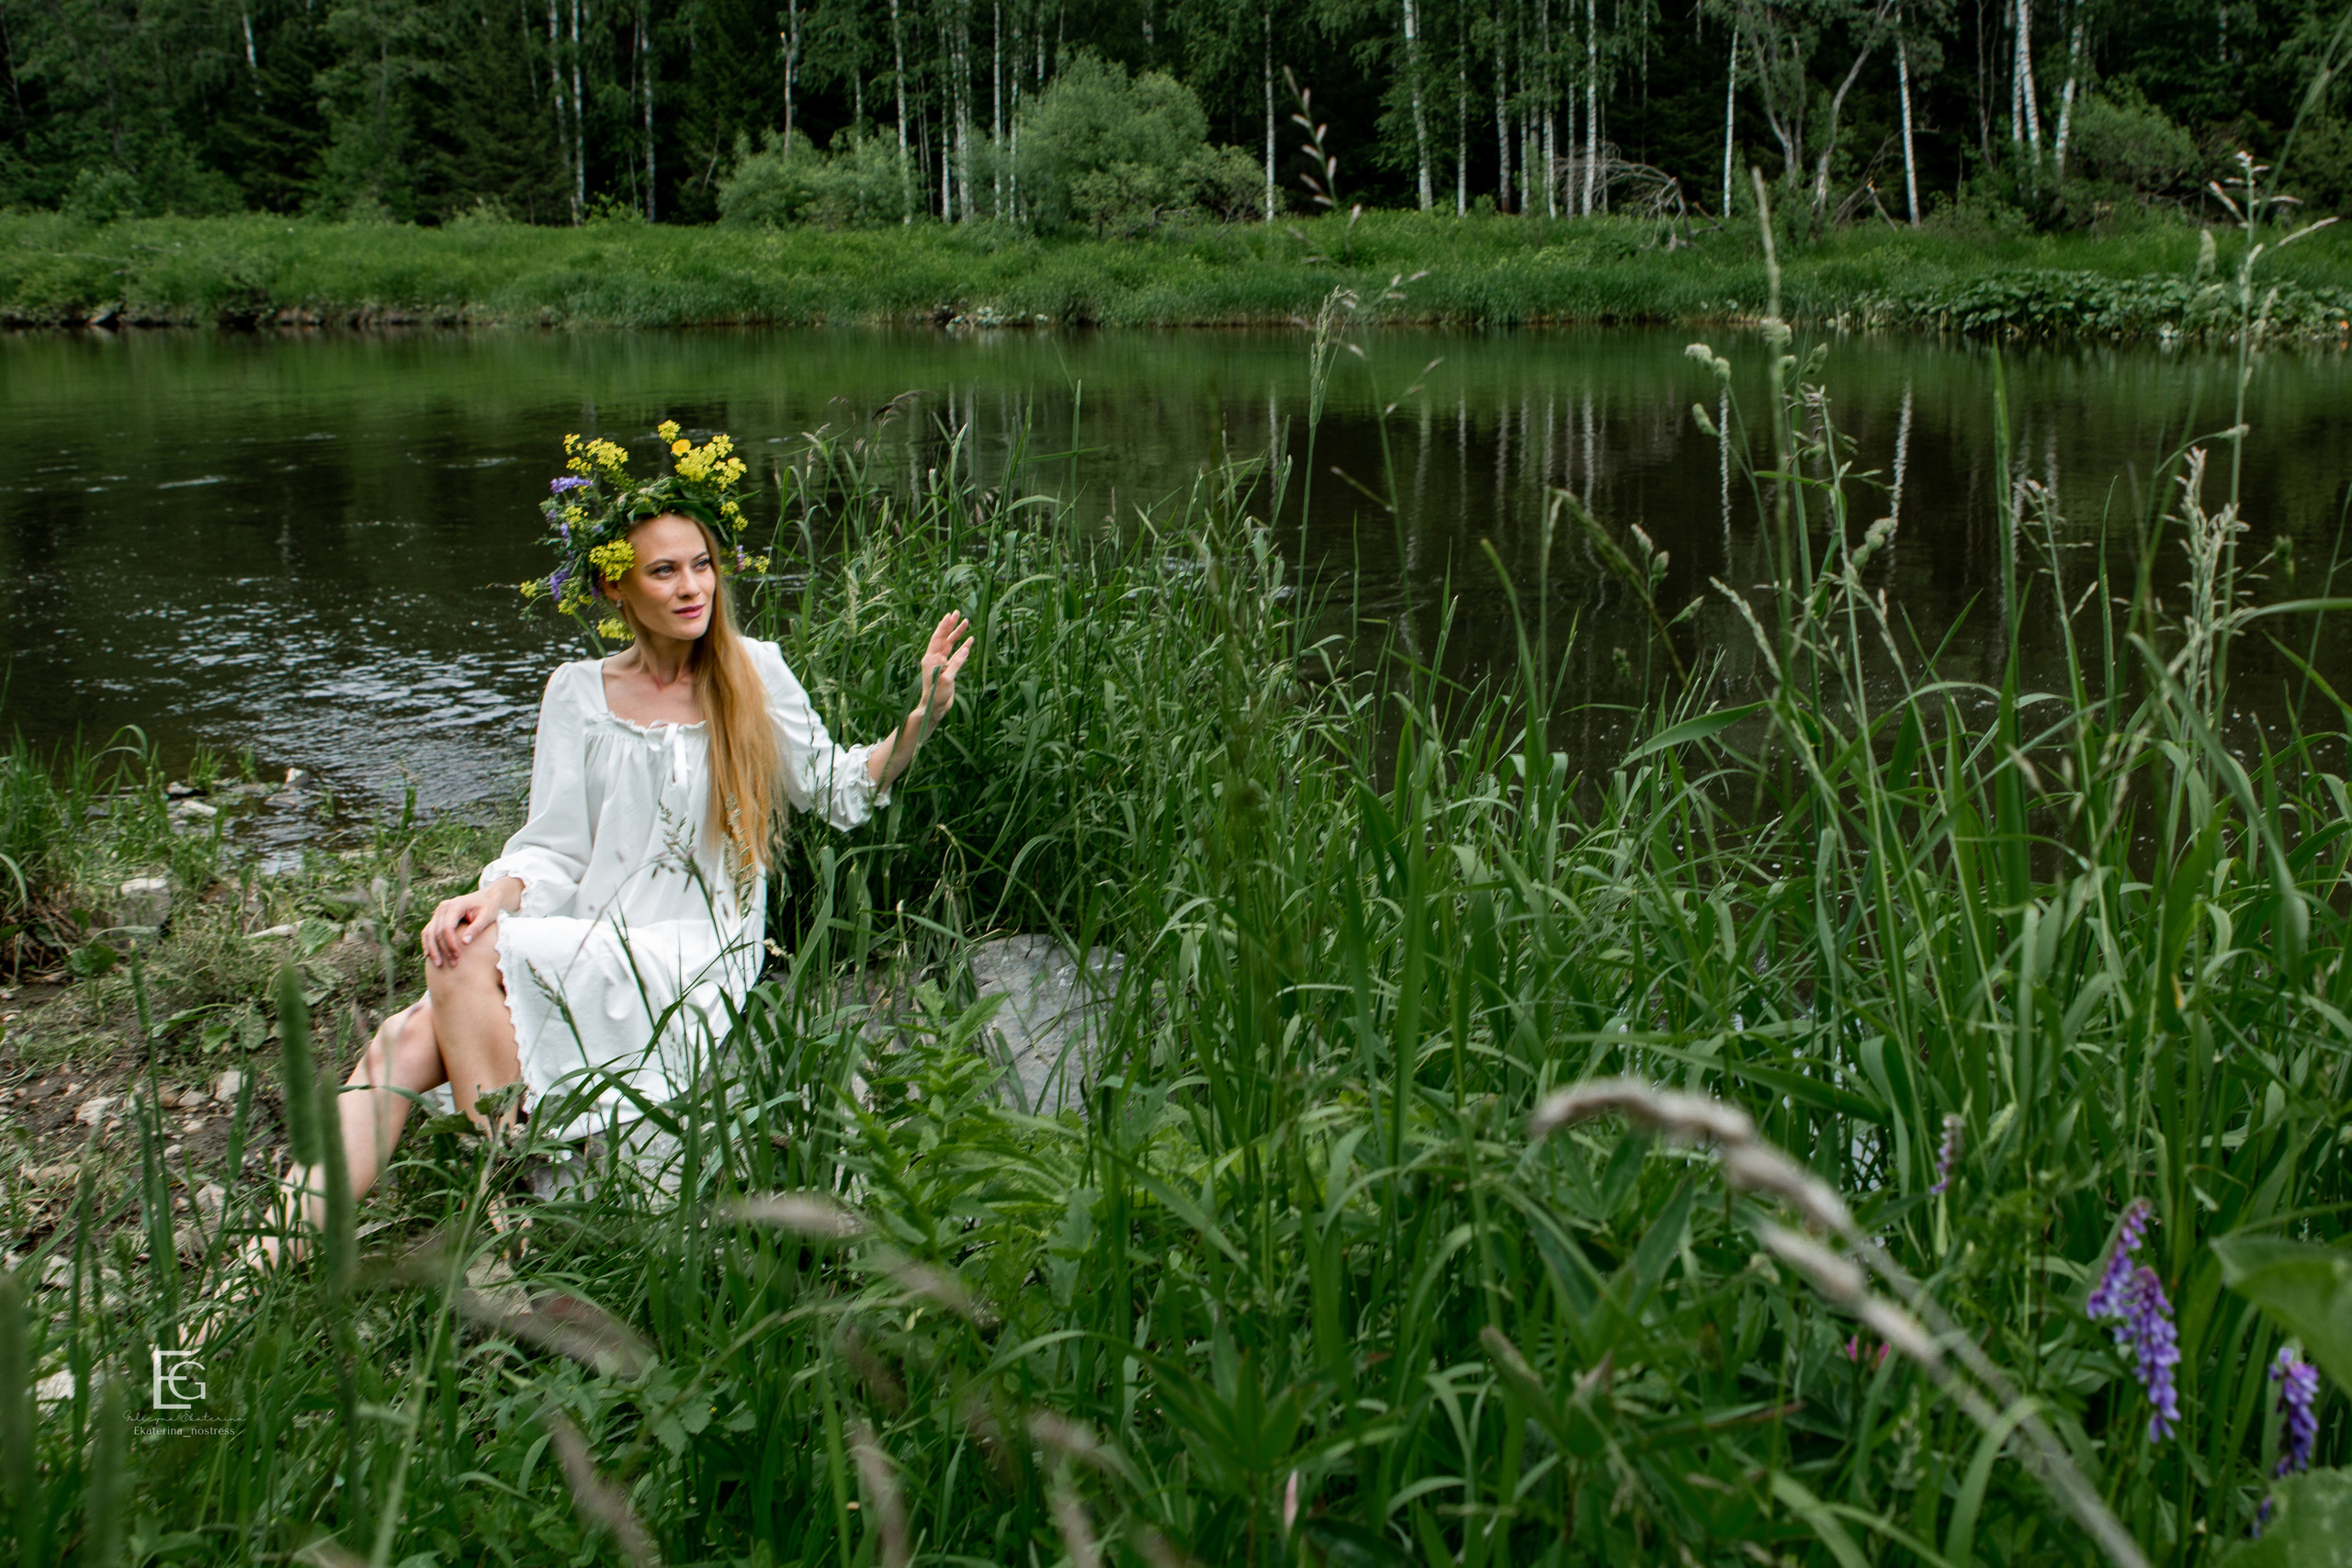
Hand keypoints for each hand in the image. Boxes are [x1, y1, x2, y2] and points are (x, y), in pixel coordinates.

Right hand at [423, 878, 522, 966]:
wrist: (486, 897)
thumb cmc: (488, 907)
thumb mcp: (487, 917)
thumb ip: (476, 928)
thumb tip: (464, 943)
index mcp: (455, 905)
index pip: (447, 928)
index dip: (451, 944)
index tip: (458, 956)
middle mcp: (443, 907)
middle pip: (436, 932)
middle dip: (443, 950)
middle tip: (452, 964)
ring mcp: (439, 912)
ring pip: (429, 932)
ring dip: (433, 949)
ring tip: (439, 964)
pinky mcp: (438, 917)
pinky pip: (429, 931)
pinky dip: (428, 943)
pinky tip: (429, 955)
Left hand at [914, 611, 972, 730]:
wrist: (935, 707)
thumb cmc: (936, 694)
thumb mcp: (946, 679)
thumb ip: (956, 663)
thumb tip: (966, 648)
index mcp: (930, 658)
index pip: (938, 638)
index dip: (944, 626)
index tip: (950, 615)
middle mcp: (934, 658)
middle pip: (943, 638)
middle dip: (950, 626)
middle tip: (957, 613)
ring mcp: (941, 663)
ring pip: (950, 645)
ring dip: (957, 634)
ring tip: (966, 623)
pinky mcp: (948, 669)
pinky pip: (956, 655)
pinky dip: (962, 648)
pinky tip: (969, 641)